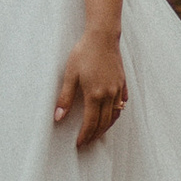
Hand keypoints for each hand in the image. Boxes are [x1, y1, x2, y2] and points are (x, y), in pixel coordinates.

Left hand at [54, 25, 126, 150]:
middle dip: (95, 135)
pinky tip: (112, 114)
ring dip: (106, 127)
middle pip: (104, 122)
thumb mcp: (70, 74)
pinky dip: (116, 112)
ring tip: (98, 133)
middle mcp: (109, 95)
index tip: (79, 143)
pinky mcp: (122, 82)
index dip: (85, 135)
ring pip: (114, 115)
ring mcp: (118, 89)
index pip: (90, 122)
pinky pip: (121, 103)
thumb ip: (65, 97)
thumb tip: (58, 117)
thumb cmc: (84, 53)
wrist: (102, 37)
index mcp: (95, 94)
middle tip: (88, 142)